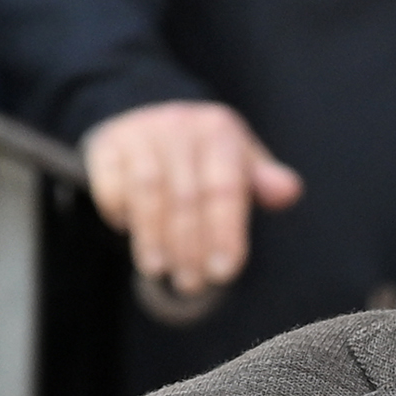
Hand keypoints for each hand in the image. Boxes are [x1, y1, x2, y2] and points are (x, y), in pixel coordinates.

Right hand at [80, 100, 304, 296]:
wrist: (147, 112)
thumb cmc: (203, 153)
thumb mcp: (239, 160)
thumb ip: (263, 183)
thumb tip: (290, 191)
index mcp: (220, 132)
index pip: (224, 189)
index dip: (225, 233)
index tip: (224, 272)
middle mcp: (180, 127)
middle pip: (186, 196)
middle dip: (188, 246)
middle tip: (191, 284)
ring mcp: (139, 134)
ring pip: (147, 191)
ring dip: (152, 237)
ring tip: (159, 271)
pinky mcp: (106, 145)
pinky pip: (110, 183)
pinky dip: (118, 211)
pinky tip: (126, 233)